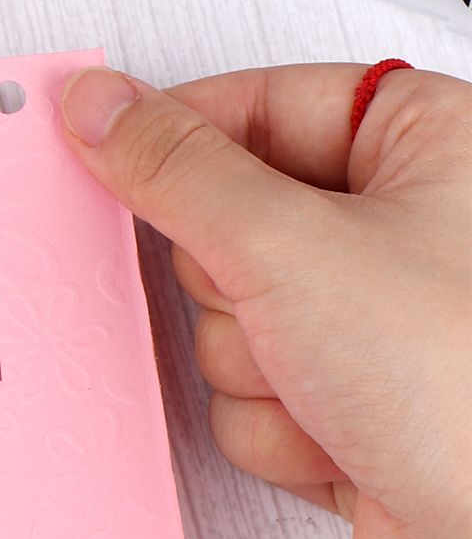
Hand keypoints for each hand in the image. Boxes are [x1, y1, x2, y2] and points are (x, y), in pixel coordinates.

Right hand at [61, 61, 470, 538]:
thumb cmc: (461, 396)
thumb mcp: (284, 245)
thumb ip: (172, 166)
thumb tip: (101, 107)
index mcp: (434, 146)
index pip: (262, 101)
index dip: (183, 135)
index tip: (113, 149)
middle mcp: (417, 228)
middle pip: (232, 217)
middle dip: (234, 282)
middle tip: (281, 297)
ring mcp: (386, 322)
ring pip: (232, 313)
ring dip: (255, 365)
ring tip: (328, 384)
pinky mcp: (363, 405)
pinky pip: (253, 388)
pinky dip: (276, 422)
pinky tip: (340, 437)